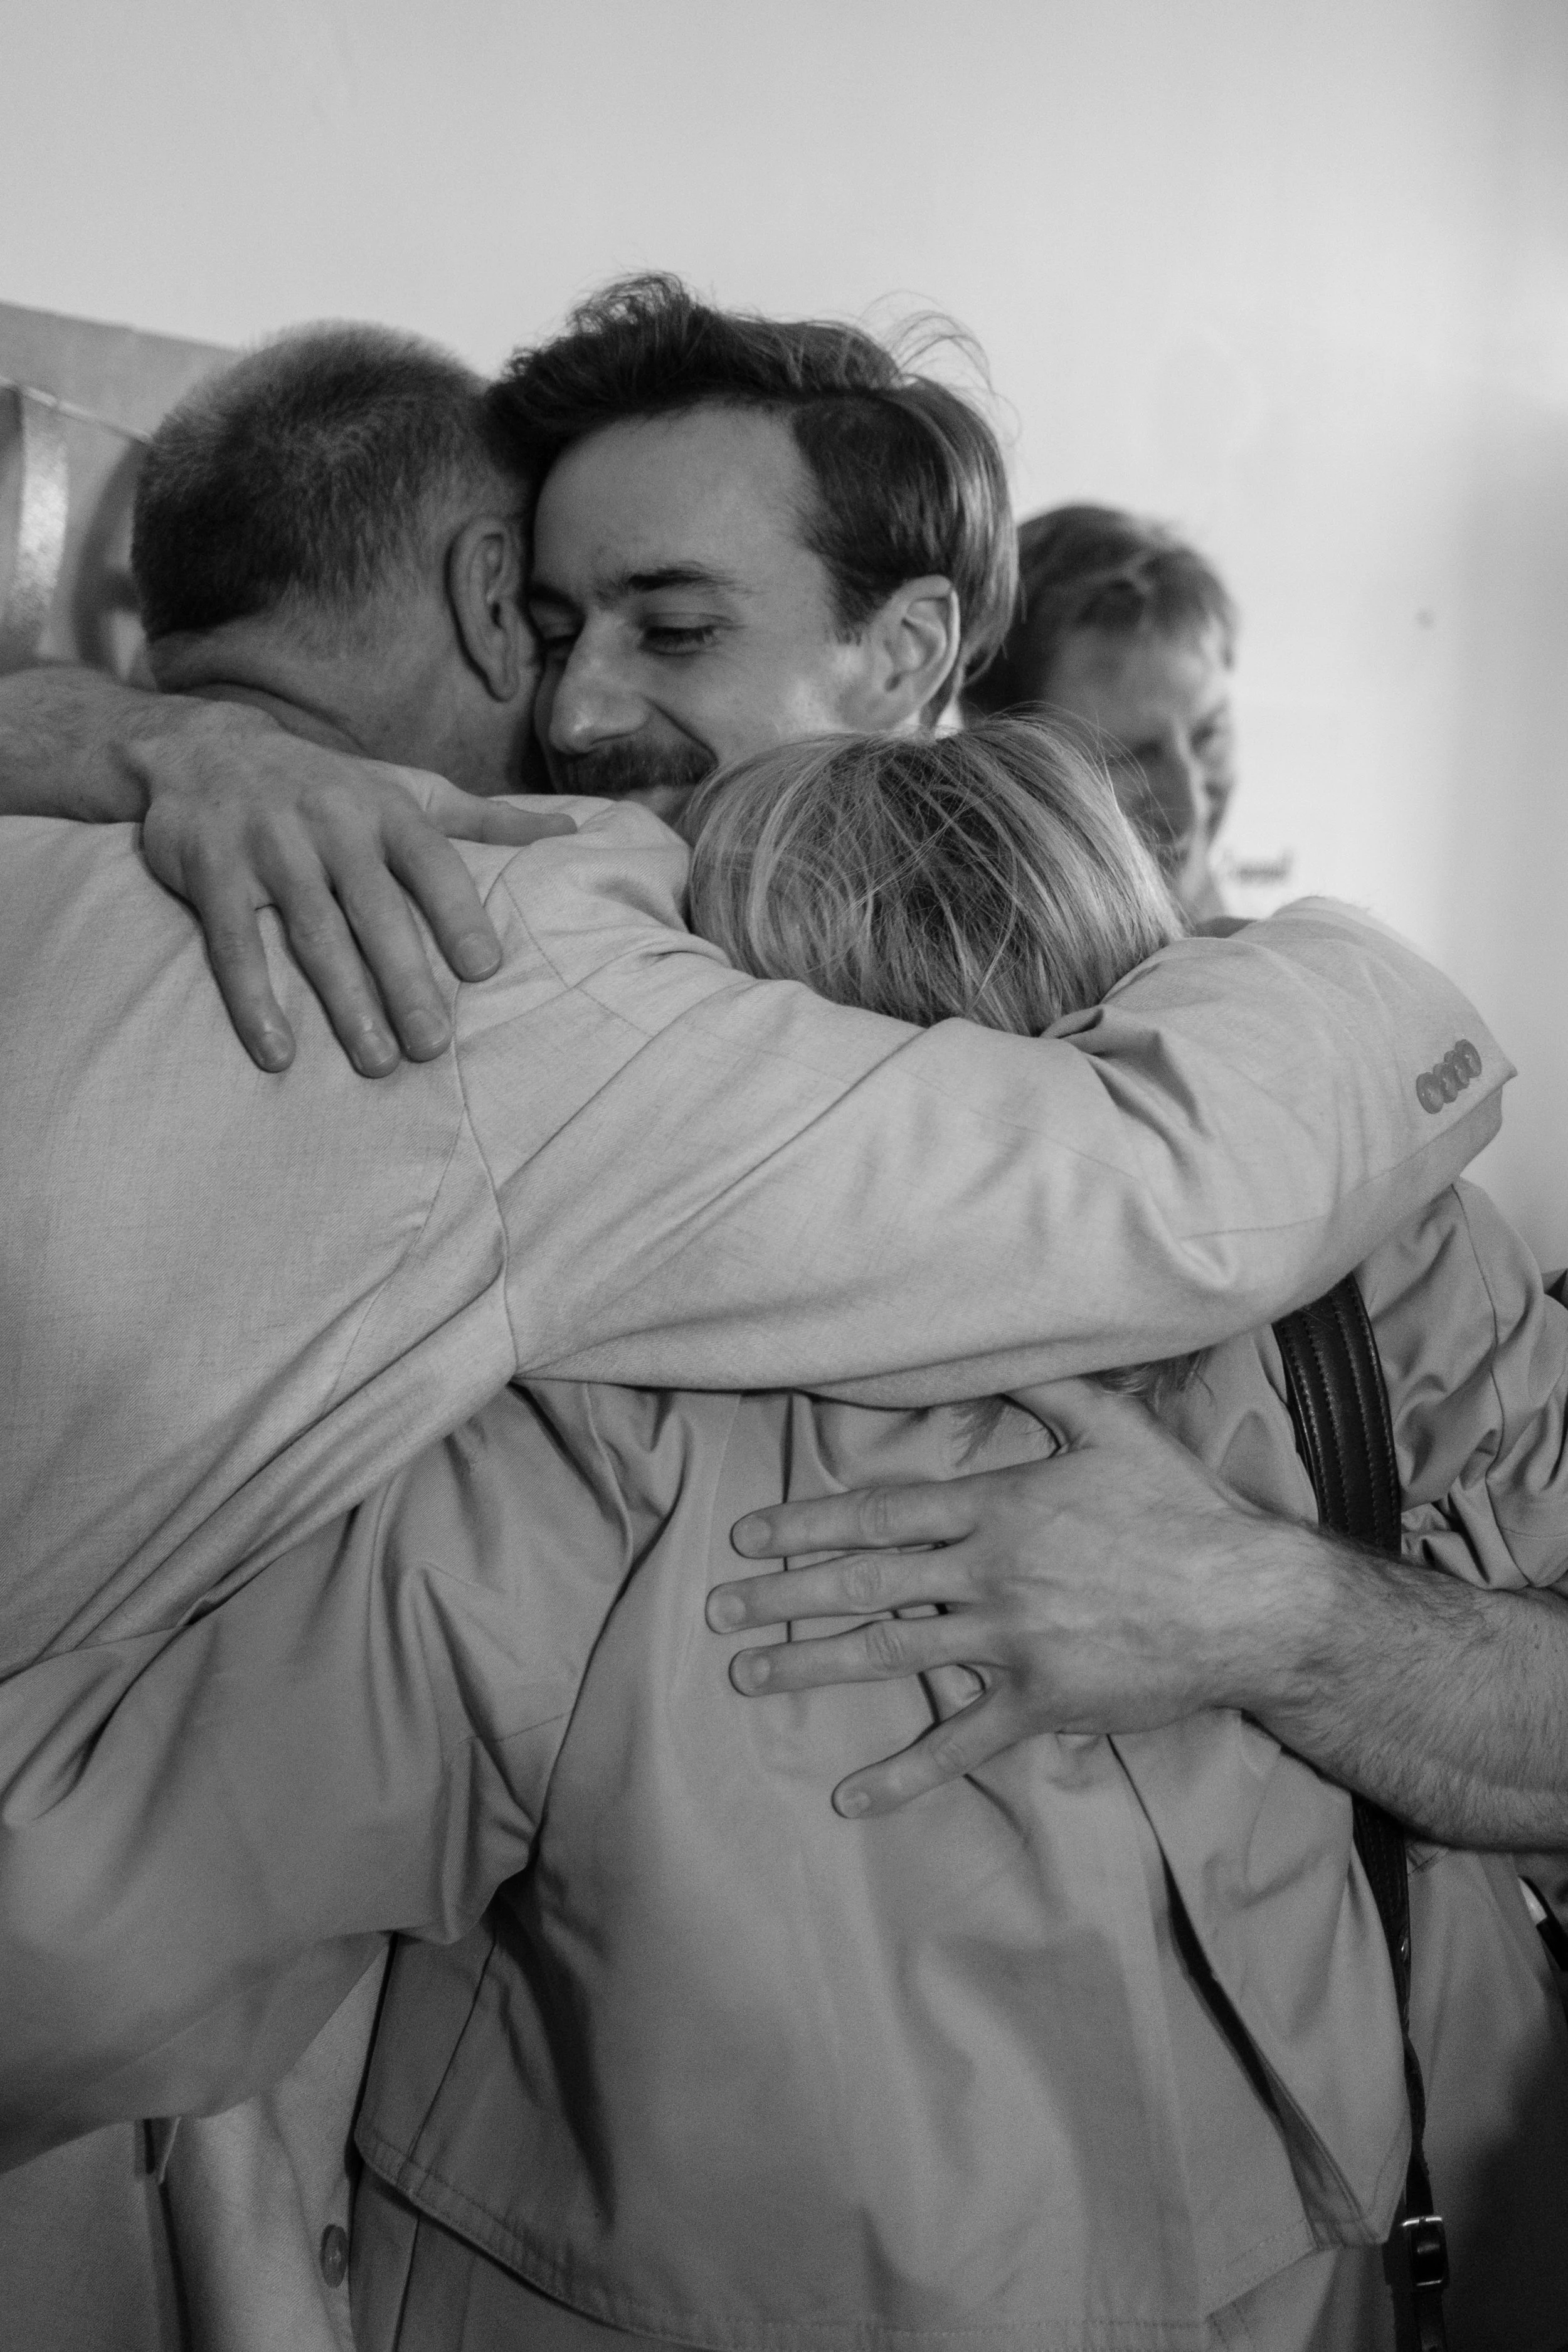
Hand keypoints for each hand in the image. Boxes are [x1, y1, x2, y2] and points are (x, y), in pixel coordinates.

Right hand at [133, 700, 574, 1074]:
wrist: (203, 750)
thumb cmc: (330, 786)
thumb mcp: (407, 788)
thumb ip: (484, 821)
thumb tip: (570, 834)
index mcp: (385, 808)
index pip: (431, 861)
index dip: (458, 913)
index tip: (485, 970)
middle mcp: (330, 823)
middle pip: (375, 911)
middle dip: (405, 981)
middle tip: (432, 1047)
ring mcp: (268, 846)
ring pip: (313, 934)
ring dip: (344, 1003)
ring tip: (377, 1064)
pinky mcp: (210, 871)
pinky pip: (234, 944)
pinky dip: (253, 1000)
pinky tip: (278, 1053)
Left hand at [708, 1379, 1293, 1816]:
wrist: (1249, 1603)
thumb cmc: (1184, 1509)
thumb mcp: (1116, 1427)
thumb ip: (1048, 1388)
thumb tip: (997, 1346)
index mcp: (999, 1508)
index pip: (878, 1514)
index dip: (807, 1524)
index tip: (749, 1536)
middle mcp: (988, 1574)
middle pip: (862, 1585)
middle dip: (781, 1597)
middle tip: (717, 1610)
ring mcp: (1008, 1643)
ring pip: (889, 1654)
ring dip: (810, 1664)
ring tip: (748, 1674)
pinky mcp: (1038, 1702)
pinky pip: (957, 1742)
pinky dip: (901, 1772)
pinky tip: (847, 1793)